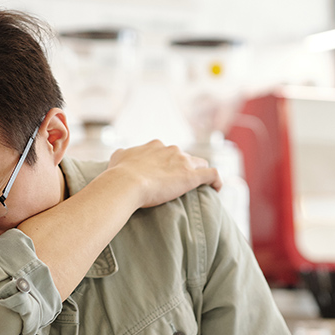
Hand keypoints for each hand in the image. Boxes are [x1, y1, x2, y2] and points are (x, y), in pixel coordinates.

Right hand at [107, 140, 221, 207]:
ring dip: (200, 173)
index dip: (168, 163)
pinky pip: (212, 175)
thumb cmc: (119, 173)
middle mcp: (171, 149)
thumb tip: (121, 154)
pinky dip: (217, 181)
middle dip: (183, 168)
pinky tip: (217, 189)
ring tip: (199, 187)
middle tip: (177, 184)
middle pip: (185, 157)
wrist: (126, 183)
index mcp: (155, 145)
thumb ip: (122, 154)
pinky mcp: (191, 176)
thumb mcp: (117, 157)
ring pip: (200, 163)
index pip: (167, 152)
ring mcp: (183, 162)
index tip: (165, 174)